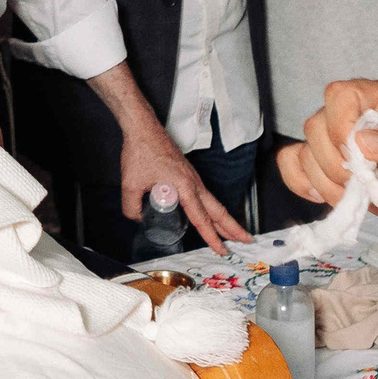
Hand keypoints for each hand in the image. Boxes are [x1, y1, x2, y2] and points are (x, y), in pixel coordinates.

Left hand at [119, 123, 250, 255]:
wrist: (143, 128)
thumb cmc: (141, 151)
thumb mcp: (131, 184)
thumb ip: (132, 207)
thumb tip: (137, 219)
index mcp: (184, 187)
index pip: (202, 218)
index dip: (212, 237)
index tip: (222, 250)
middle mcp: (193, 183)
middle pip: (218, 210)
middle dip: (233, 228)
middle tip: (246, 241)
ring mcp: (192, 178)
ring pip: (213, 202)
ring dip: (224, 218)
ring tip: (233, 233)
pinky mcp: (187, 174)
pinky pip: (204, 195)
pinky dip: (211, 208)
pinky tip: (208, 214)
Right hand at [276, 79, 377, 225]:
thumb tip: (363, 144)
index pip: (342, 94)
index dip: (341, 124)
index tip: (359, 157)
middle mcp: (354, 116)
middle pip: (316, 126)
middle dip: (337, 164)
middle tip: (368, 183)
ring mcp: (337, 142)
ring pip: (304, 152)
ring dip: (327, 183)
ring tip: (361, 196)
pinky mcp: (327, 166)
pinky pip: (293, 166)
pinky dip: (303, 184)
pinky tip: (330, 197)